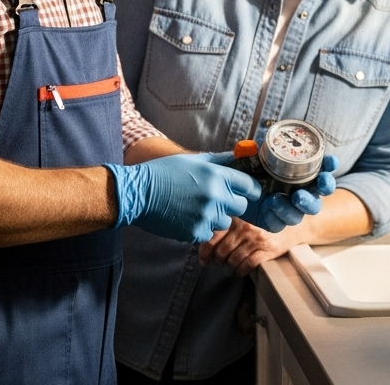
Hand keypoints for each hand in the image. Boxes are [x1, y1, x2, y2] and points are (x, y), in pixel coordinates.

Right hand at [106, 152, 260, 242]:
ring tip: (195, 208)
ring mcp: (206, 215)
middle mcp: (215, 196)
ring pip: (224, 222)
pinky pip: (208, 233)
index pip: (249, 185)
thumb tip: (239, 156)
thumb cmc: (164, 173)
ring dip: (215, 217)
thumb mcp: (193, 160)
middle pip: (241, 206)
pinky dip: (199, 228)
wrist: (138, 193)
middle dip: (232, 204)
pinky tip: (185, 218)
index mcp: (217, 175)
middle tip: (215, 200)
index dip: (251, 189)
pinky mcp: (195, 232)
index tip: (250, 192)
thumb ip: (219, 160)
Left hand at [200, 217, 298, 275]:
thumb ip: (228, 226)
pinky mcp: (267, 250)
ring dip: (229, 267)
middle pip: (221, 251)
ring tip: (230, 267)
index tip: (204, 259)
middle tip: (219, 263)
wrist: (293, 225)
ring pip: (233, 260)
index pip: (212, 236)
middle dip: (217, 261)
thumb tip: (206, 244)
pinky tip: (240, 271)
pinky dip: (240, 271)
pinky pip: (247, 266)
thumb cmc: (265, 222)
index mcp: (236, 217)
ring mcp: (256, 238)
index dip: (205, 251)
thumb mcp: (245, 218)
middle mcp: (245, 227)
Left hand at [239, 154, 338, 232]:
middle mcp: (299, 190)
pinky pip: (280, 224)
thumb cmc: (244, 170)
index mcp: (299, 172)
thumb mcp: (247, 156)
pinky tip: (268, 206)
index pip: (322, 167)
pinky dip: (275, 215)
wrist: (229, 191)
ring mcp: (289, 207)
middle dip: (323, 188)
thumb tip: (254, 143)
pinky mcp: (275, 221)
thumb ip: (252, 150)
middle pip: (321, 192)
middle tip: (315, 184)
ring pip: (302, 212)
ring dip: (296, 206)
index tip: (331, 161)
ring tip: (278, 199)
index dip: (329, 165)